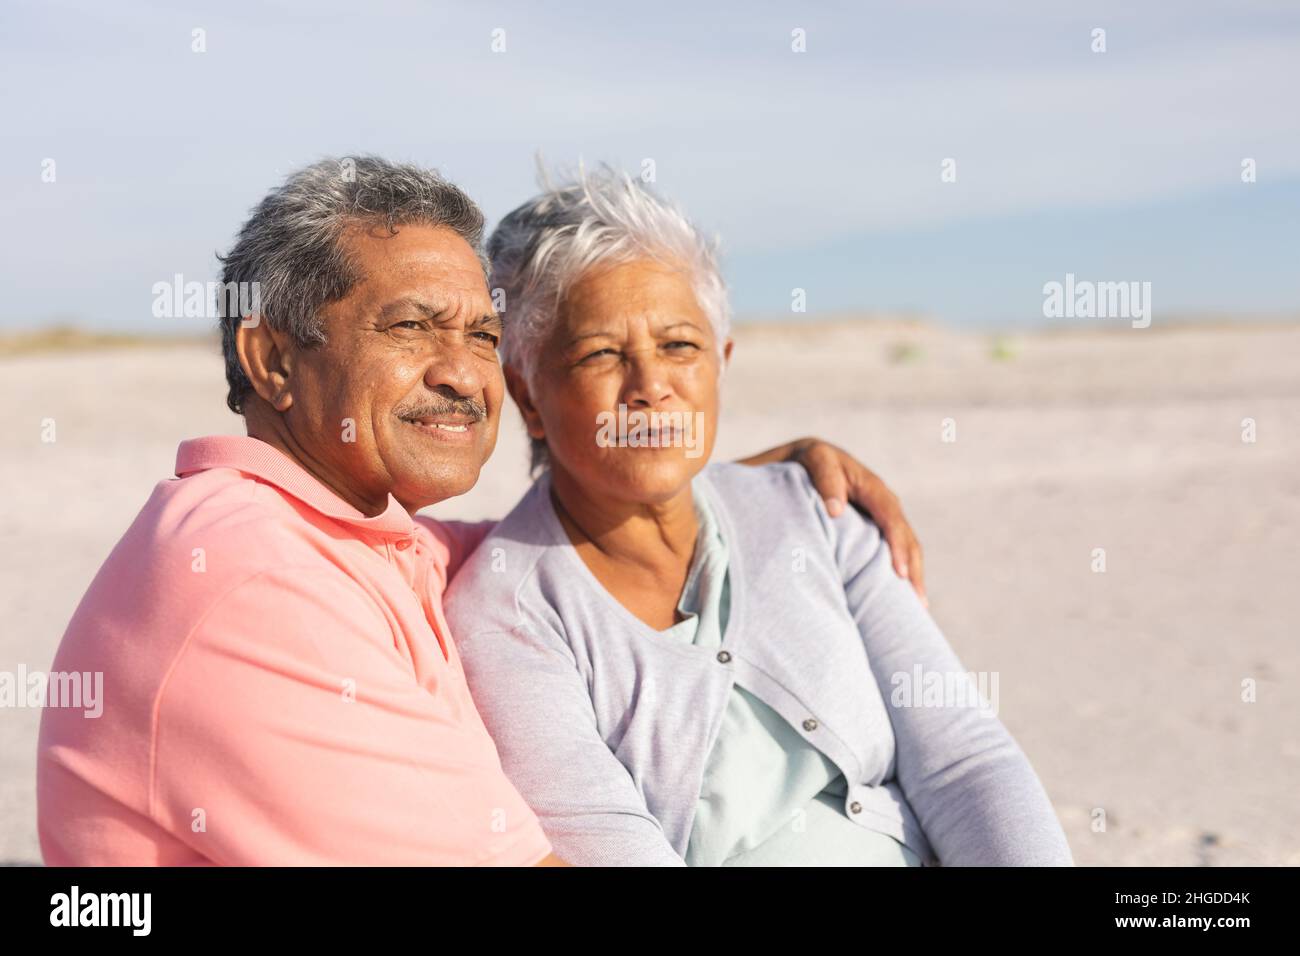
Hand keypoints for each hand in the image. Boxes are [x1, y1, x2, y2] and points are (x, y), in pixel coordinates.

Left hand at [738, 438, 926, 605]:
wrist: (768, 487)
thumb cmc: (749, 491)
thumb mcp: (740, 485)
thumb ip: (732, 491)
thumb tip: (697, 501)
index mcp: (810, 455)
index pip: (823, 462)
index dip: (831, 484)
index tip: (836, 512)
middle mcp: (846, 470)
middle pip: (876, 494)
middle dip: (890, 533)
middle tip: (895, 569)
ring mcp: (866, 494)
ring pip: (895, 521)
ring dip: (908, 557)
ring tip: (915, 598)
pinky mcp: (874, 520)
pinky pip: (897, 541)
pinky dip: (907, 568)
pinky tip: (916, 603)